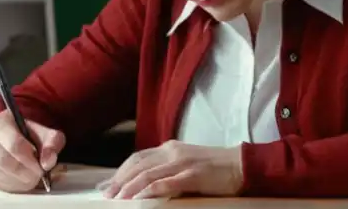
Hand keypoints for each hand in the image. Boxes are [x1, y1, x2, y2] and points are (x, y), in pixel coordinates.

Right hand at [0, 110, 65, 192]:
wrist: (23, 141)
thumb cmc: (34, 136)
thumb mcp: (49, 134)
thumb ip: (53, 143)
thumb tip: (48, 162)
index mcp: (2, 122)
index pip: (13, 143)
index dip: (28, 158)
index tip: (42, 166)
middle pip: (3, 160)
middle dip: (24, 171)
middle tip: (39, 175)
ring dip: (19, 180)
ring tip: (33, 177)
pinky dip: (13, 186)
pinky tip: (24, 181)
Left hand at [101, 140, 242, 198]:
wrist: (241, 165)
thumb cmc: (215, 167)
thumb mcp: (186, 162)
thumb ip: (168, 169)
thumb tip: (147, 184)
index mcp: (170, 147)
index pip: (138, 157)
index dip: (121, 171)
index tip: (108, 184)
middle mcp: (172, 152)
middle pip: (138, 165)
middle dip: (120, 180)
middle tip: (107, 194)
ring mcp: (182, 163)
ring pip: (148, 174)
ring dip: (130, 188)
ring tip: (118, 199)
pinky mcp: (193, 175)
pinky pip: (167, 184)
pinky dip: (150, 191)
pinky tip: (139, 198)